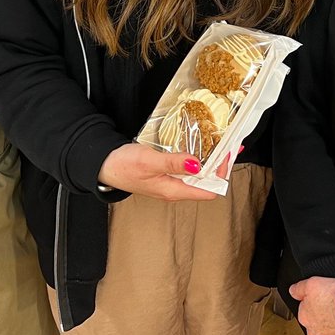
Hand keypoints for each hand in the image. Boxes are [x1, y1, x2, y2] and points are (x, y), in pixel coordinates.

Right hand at [98, 143, 217, 201]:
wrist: (104, 165)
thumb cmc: (123, 166)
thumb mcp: (149, 161)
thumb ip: (173, 163)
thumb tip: (197, 164)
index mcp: (174, 190)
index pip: (208, 189)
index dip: (221, 174)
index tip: (227, 155)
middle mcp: (175, 189)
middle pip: (206, 182)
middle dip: (220, 165)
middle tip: (229, 146)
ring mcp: (171, 182)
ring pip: (198, 174)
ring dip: (210, 161)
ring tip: (220, 144)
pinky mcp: (166, 173)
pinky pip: (188, 168)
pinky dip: (197, 158)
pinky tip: (200, 147)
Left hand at [288, 276, 334, 334]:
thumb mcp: (313, 283)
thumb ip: (300, 288)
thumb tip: (293, 291)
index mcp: (305, 317)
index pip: (305, 310)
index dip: (316, 303)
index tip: (324, 300)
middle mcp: (314, 334)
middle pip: (316, 325)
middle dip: (324, 319)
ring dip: (334, 330)